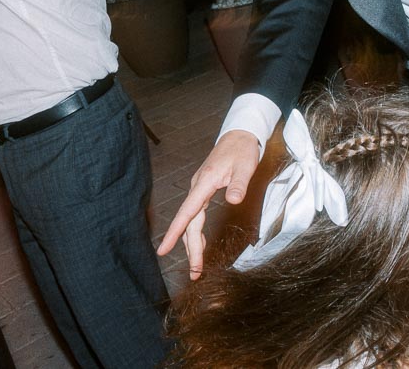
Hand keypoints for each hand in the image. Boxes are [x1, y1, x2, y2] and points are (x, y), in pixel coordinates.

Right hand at [156, 130, 260, 278]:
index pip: (187, 212)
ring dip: (192, 243)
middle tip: (195, 272)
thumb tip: (234, 200)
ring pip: (191, 220)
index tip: (163, 250)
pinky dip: (195, 231)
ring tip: (196, 266)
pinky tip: (199, 243)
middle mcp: (198, 187)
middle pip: (189, 223)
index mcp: (204, 183)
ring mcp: (199, 189)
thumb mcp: (245, 165)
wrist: (239, 135)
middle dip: (190, 248)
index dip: (175, 232)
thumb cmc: (242, 150)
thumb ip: (239, 183)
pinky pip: (195, 214)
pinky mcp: (203, 189)